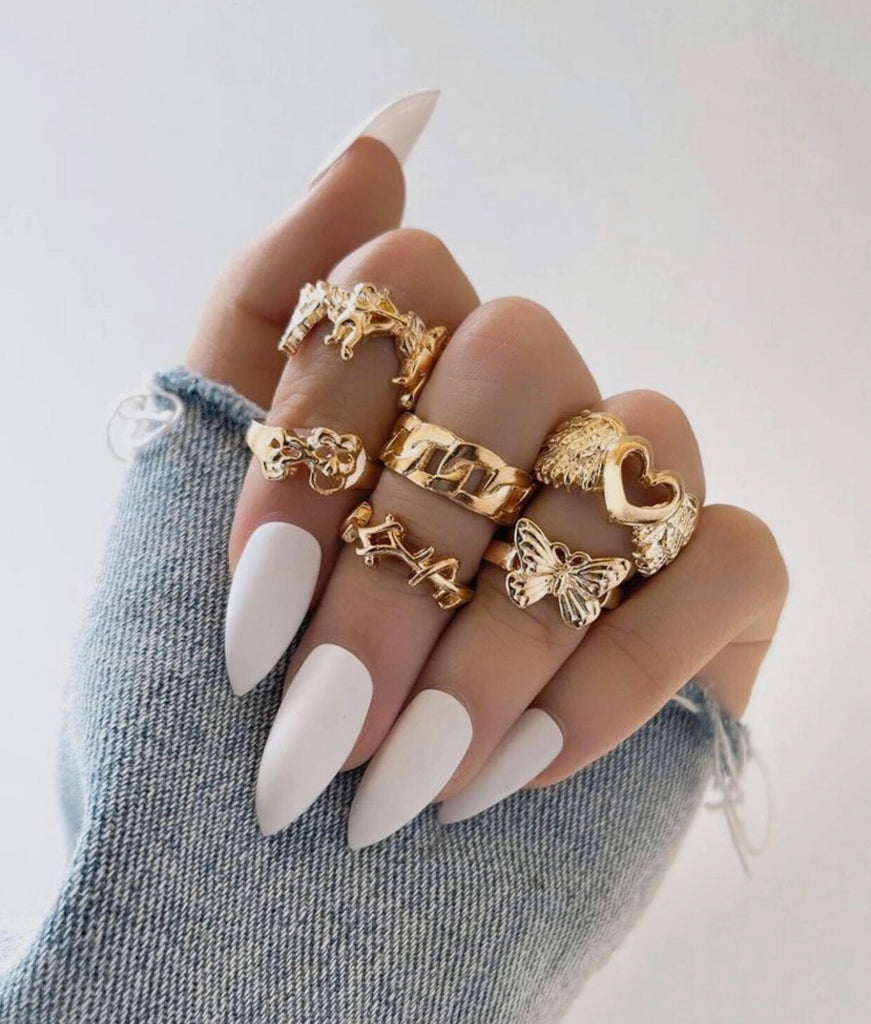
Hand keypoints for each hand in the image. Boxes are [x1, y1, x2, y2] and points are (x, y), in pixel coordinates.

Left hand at [187, 92, 786, 848]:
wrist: (291, 905)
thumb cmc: (230, 705)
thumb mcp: (192, 499)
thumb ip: (266, 308)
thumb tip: (384, 138)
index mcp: (408, 374)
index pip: (398, 282)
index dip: (320, 436)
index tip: (255, 610)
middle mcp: (531, 409)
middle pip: (514, 359)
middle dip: (405, 561)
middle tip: (327, 724)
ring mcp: (631, 490)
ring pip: (625, 459)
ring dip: (501, 636)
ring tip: (405, 782)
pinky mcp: (721, 587)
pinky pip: (730, 567)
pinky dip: (615, 678)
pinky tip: (513, 774)